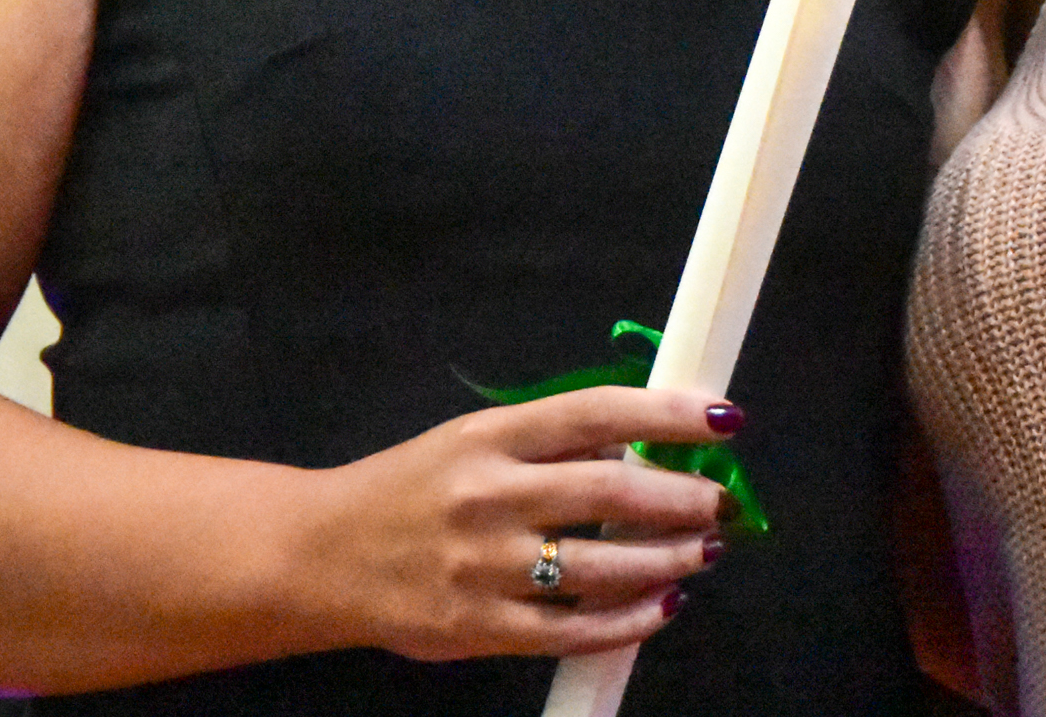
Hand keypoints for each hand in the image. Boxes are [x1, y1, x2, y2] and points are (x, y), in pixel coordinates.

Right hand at [287, 386, 739, 661]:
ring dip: (671, 559)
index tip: (723, 419)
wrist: (322, 556)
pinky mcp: (481, 627)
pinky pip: (575, 630)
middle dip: (684, 498)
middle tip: (723, 501)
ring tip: (705, 551)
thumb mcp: (471, 440)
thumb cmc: (412, 490)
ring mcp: (486, 567)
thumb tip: (644, 443)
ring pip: (604, 567)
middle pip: (612, 493)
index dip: (668, 416)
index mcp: (490, 436)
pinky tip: (663, 605)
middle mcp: (490, 496)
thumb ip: (549, 442)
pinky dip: (631, 620)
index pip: (597, 413)